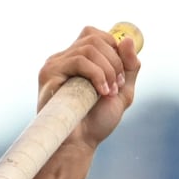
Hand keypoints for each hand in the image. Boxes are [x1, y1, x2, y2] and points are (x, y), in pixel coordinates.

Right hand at [38, 23, 142, 151]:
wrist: (79, 143)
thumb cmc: (97, 121)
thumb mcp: (122, 90)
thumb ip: (130, 66)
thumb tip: (127, 39)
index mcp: (77, 59)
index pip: (95, 34)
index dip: (113, 47)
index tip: (121, 74)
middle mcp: (64, 58)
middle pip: (94, 38)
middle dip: (114, 60)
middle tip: (117, 84)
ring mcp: (54, 64)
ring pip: (89, 48)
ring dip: (107, 70)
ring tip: (109, 92)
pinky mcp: (49, 73)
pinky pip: (79, 61)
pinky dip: (97, 74)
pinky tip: (101, 92)